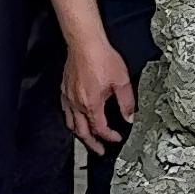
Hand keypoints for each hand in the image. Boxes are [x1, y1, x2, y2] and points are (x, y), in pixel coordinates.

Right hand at [64, 34, 137, 150]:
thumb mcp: (122, 81)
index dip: (110, 136)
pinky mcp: (64, 89)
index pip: (100, 128)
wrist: (85, 43)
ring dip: (80, 134)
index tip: (116, 138)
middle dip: (91, 144)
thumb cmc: (101, 58)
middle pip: (82, 132)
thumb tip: (130, 117)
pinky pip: (65, 111)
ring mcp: (68, 97)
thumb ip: (127, 103)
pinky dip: (71, 119)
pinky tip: (75, 118)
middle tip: (99, 150)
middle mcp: (77, 103)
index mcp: (91, 104)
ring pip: (71, 123)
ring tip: (86, 139)